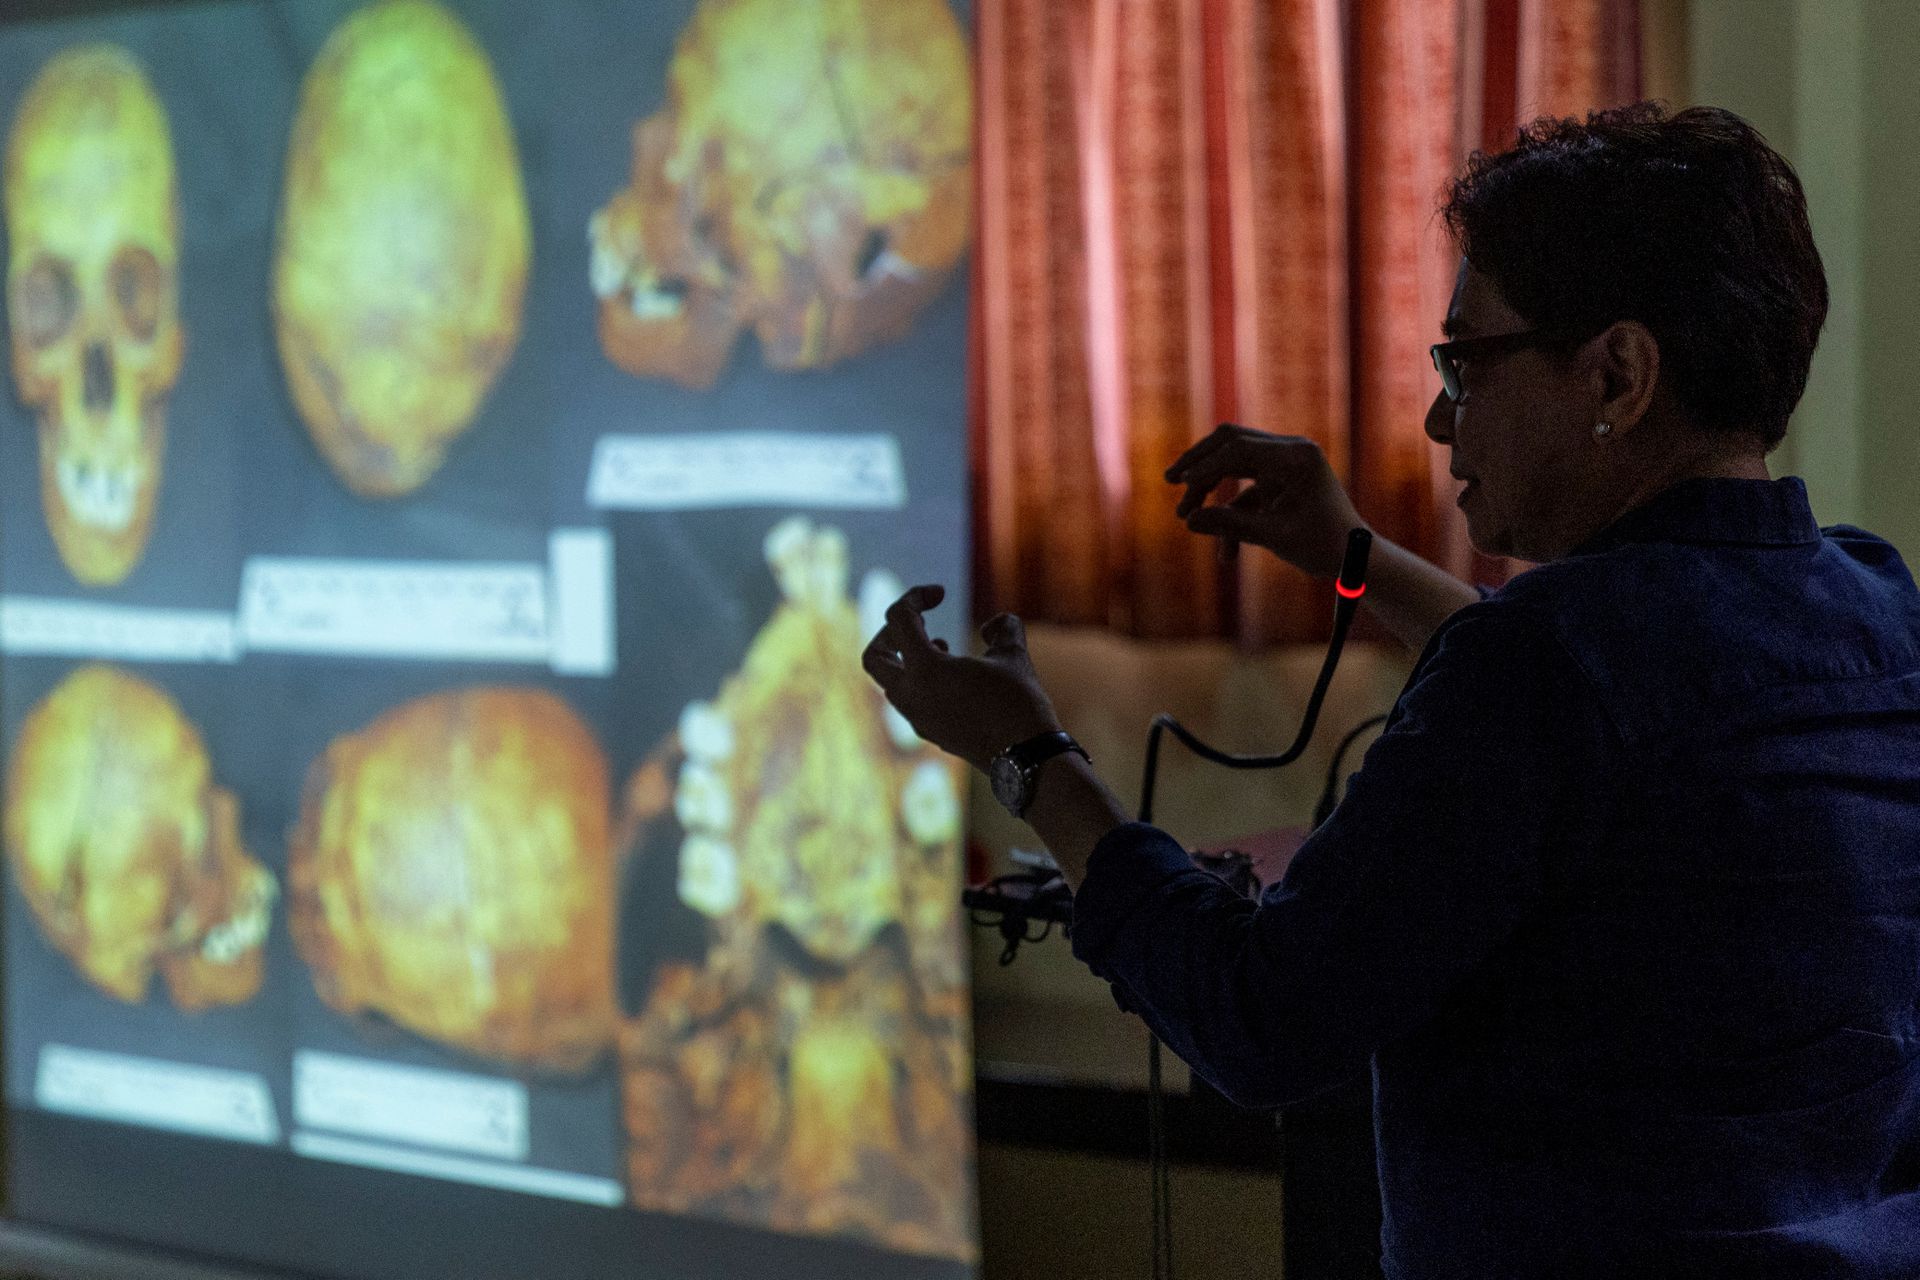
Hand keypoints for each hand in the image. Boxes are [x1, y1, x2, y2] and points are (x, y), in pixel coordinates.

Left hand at [861, 585, 1061, 770]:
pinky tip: (953, 679)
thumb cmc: (1019, 704)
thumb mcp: (1014, 656)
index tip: (940, 593)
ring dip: (907, 658)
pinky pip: (910, 701)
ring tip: (942, 647)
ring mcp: (917, 719)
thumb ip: (1003, 629)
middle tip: (920, 622)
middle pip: (874, 657)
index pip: (898, 619)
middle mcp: (911, 696)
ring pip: (890, 682)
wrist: (1026, 759)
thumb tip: (994, 624)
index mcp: (925, 669)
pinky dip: (920, 681)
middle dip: (891, 633)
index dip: (915, 597)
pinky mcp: (930, 733)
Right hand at [1166, 424, 1366, 577]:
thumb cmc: (1324, 547)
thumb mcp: (1273, 537)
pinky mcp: (1281, 480)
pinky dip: (1232, 514)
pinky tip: (1227, 554)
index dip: (1204, 467)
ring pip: (1234, 463)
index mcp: (1296, 457)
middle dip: (1200, 463)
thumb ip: (1230, 526)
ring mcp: (1286, 463)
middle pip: (1231, 442)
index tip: (1180, 487)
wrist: (1356, 560)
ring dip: (1211, 490)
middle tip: (1170, 480)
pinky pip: (1246, 490)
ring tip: (1188, 518)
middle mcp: (1291, 451)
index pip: (1238, 449)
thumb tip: (1188, 522)